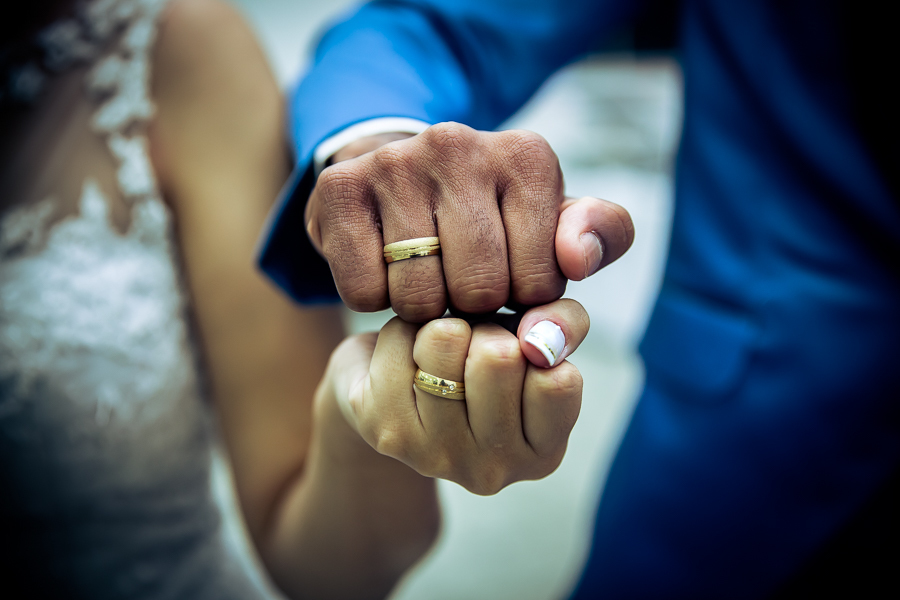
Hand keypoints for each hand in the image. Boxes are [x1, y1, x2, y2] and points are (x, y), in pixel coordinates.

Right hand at [305, 123, 633, 321]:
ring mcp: (394, 162)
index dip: (521, 298)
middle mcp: (459, 143)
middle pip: (477, 289)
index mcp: (527, 156)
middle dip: (471, 305)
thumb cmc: (489, 215)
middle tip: (460, 279)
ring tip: (424, 273)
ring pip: (417, 296)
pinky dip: (373, 298)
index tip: (507, 273)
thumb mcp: (553, 223)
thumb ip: (598, 237)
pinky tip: (383, 267)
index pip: (538, 281)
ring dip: (422, 307)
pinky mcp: (339, 188)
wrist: (401, 177)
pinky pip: (362, 291)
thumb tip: (576, 259)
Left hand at [323, 298, 588, 494]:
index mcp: (542, 453)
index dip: (532, 344)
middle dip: (484, 330)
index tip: (516, 350)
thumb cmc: (487, 356)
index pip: (555, 383)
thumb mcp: (540, 335)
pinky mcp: (385, 431)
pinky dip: (403, 329)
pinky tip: (406, 356)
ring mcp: (434, 457)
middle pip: (496, 358)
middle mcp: (491, 470)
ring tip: (440, 351)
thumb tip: (537, 339)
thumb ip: (565, 325)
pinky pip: (399, 340)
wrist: (404, 382)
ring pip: (443, 341)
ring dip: (441, 327)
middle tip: (473, 346)